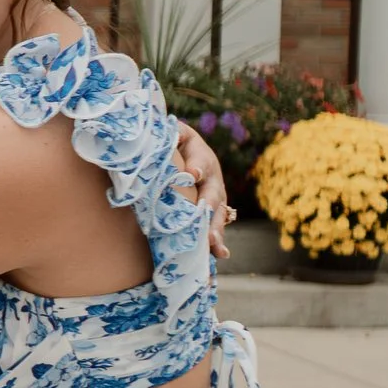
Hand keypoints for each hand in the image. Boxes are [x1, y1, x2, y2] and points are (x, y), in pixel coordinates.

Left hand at [172, 120, 234, 258]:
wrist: (192, 156)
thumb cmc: (179, 145)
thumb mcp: (178, 133)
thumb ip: (174, 132)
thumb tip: (168, 133)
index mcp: (203, 159)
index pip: (201, 161)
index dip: (197, 166)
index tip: (193, 173)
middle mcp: (213, 181)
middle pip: (213, 194)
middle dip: (209, 205)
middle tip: (203, 213)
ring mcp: (216, 199)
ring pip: (218, 215)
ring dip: (216, 228)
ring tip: (214, 244)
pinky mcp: (212, 213)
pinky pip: (216, 228)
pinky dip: (218, 242)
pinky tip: (220, 255)